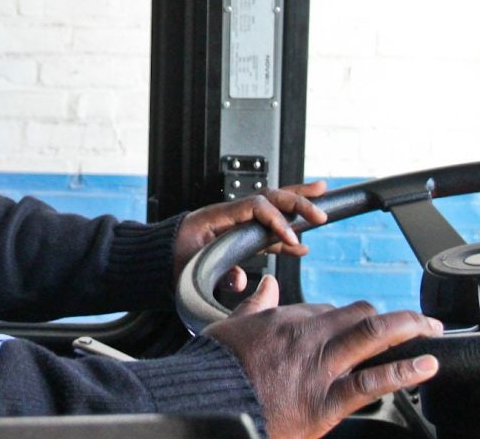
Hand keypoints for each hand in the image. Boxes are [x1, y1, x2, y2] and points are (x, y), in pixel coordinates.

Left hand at [173, 181, 328, 287]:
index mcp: (214, 216)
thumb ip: (217, 275)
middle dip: (297, 202)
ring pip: (271, 208)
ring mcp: (234, 223)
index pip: (255, 207)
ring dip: (297, 205)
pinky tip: (302, 245)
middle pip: (269, 198)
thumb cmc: (169, 262)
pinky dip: (285, 236)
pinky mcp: (236, 237)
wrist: (156, 259)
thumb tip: (239, 280)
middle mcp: (227, 214)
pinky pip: (265, 232)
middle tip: (320, 211)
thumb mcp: (190, 269)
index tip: (292, 238)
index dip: (276, 220)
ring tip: (322, 199)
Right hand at [204, 277, 441, 438]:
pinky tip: (425, 365)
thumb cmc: (215, 369)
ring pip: (373, 334)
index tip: (361, 326)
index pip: (328, 311)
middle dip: (390, 319)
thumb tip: (264, 285)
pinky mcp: (326, 401)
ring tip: (430, 330)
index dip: (349, 319)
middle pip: (360, 315)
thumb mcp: (232, 326)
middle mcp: (309, 337)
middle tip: (414, 323)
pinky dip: (403, 371)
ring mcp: (320, 367)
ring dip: (408, 329)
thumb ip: (254, 305)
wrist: (207, 403)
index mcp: (286, 320)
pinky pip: (371, 382)